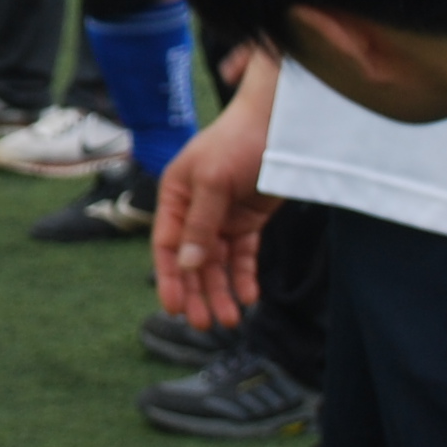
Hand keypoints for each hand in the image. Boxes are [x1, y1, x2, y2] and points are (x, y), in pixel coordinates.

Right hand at [152, 55, 282, 331]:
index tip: (174, 308)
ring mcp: (222, 216)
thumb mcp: (213, 180)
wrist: (279, 122)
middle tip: (206, 324)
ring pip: (217, 263)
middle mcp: (195, 209)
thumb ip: (200, 223)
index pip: (167, 244)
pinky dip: (244, 276)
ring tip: (231, 319)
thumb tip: (186, 264)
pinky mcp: (248, 220)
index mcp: (176, 195)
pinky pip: (242, 256)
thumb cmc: (238, 141)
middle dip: (197, 292)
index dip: (169, 278)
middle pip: (191, 260)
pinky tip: (249, 296)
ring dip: (221, 291)